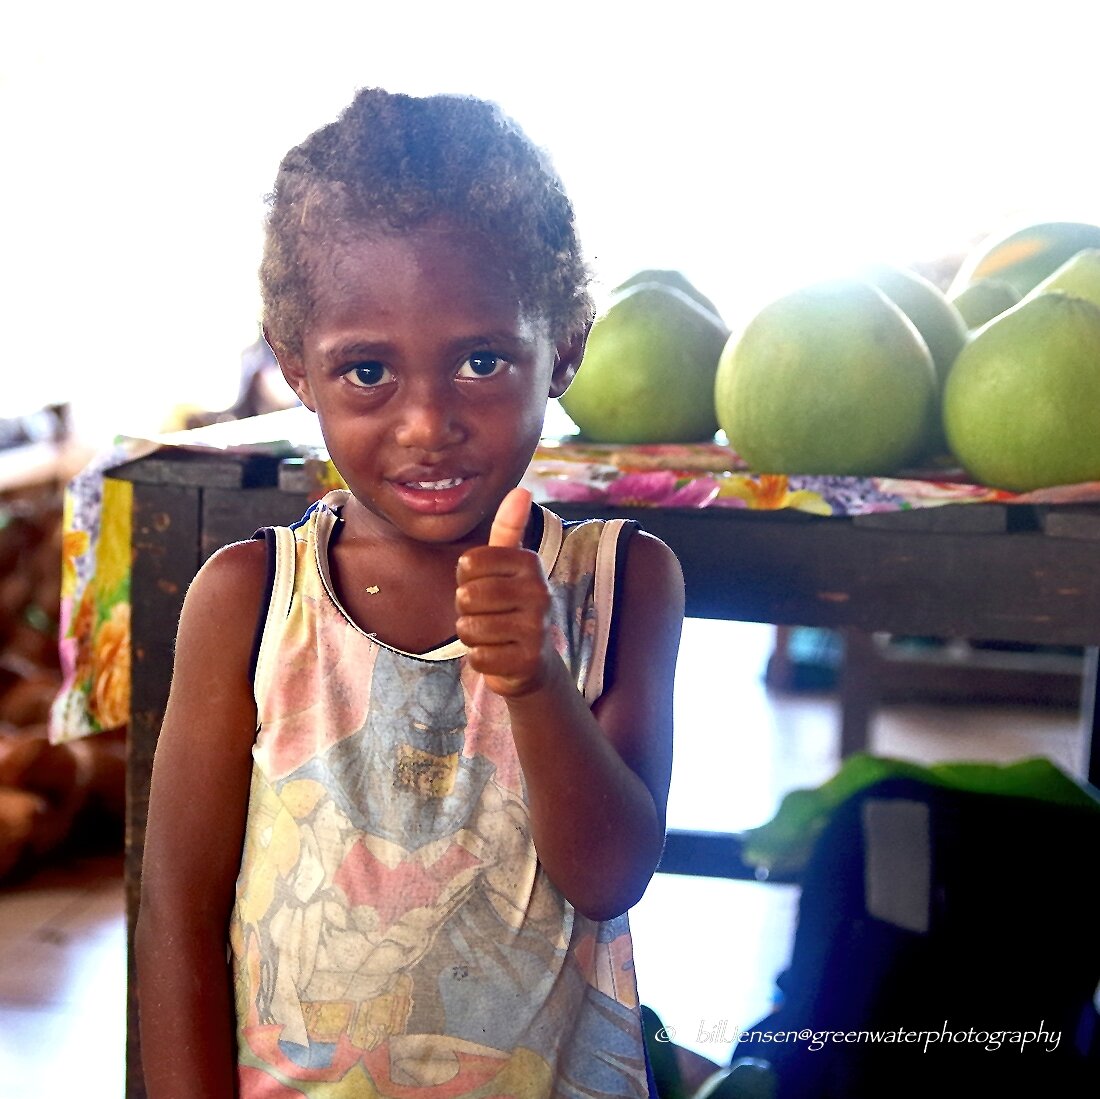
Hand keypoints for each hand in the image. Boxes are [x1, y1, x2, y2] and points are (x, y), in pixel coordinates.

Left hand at [455, 487, 555, 697]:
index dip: (465, 579)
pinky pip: (478, 657)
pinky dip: (481, 659)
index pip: (468, 564)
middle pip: (467, 596)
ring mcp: (537, 629)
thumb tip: (521, 489)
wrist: (534, 662)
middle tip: (488, 614)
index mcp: (531, 564)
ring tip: (493, 634)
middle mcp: (540, 593)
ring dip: (472, 635)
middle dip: (466, 610)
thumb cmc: (510, 606)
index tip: (485, 586)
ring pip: (469, 628)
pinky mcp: (528, 662)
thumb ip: (509, 529)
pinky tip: (499, 655)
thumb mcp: (509, 567)